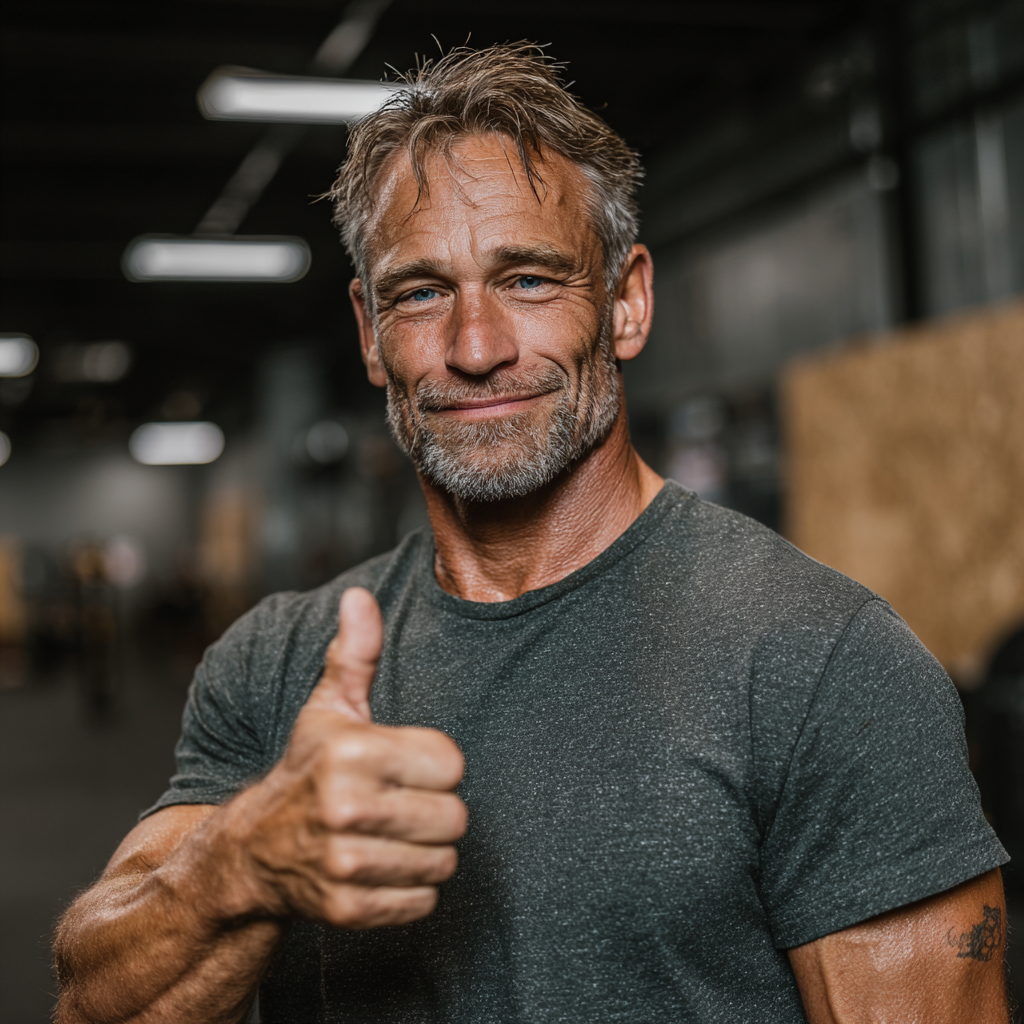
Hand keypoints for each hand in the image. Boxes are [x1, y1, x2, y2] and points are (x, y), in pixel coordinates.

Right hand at [228, 587, 466, 928]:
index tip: (402, 768)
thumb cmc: (306, 769)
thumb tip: (360, 597)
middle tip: (397, 805)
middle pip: (454, 818)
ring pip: (443, 862)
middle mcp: (346, 807)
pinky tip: (378, 868)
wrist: (253, 851)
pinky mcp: (348, 910)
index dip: (433, 766)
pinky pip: (423, 903)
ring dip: (424, 852)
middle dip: (434, 812)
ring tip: (388, 835)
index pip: (452, 765)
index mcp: (354, 751)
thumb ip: (355, 653)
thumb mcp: (329, 708)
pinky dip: (409, 890)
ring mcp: (345, 863)